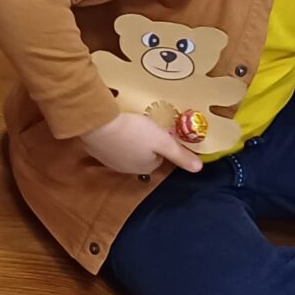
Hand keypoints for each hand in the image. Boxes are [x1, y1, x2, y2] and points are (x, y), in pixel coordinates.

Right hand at [78, 111, 203, 176]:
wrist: (98, 125)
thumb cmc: (134, 132)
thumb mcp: (162, 140)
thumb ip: (180, 154)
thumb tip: (199, 169)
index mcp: (146, 167)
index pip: (158, 158)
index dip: (159, 144)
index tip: (157, 132)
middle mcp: (128, 169)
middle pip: (141, 155)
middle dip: (143, 143)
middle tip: (143, 126)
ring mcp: (110, 161)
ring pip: (124, 151)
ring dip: (126, 141)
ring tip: (128, 124)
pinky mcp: (96, 151)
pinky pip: (108, 145)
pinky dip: (111, 138)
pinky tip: (112, 127)